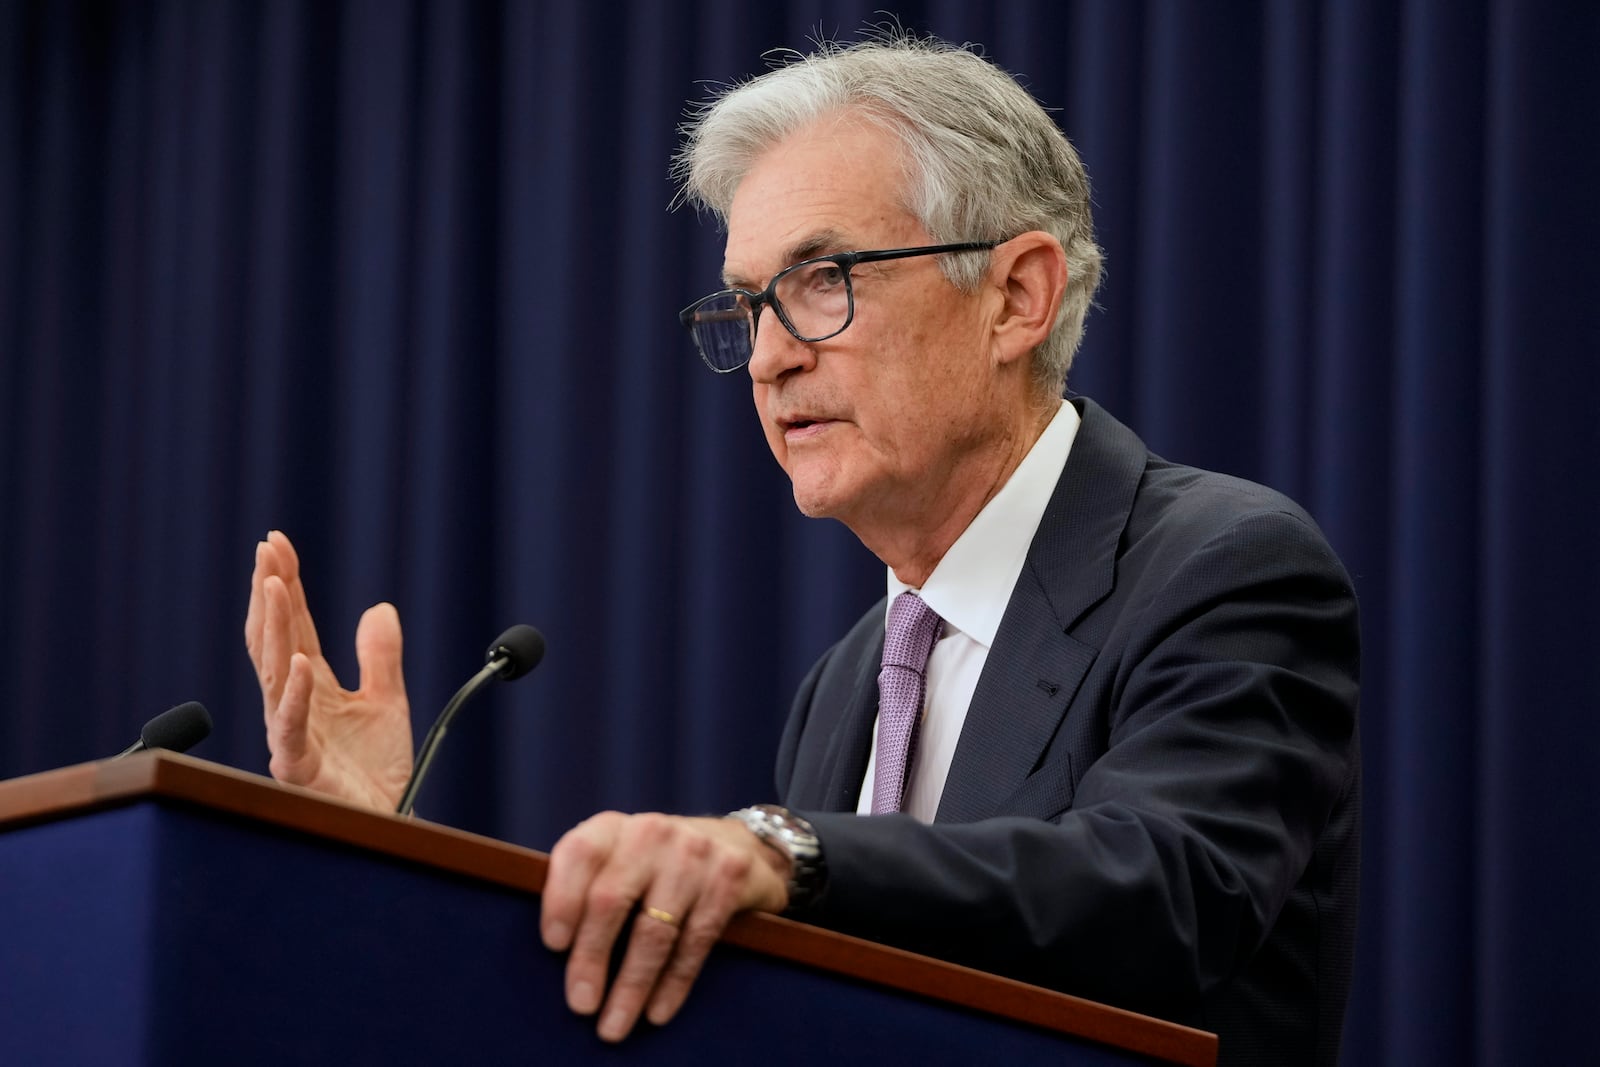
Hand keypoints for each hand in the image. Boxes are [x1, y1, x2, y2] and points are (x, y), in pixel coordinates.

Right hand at [244, 530, 413, 810]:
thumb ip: (381, 657)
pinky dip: (296, 693)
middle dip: (271, 593)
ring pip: (274, 672)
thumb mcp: (387, 701)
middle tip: (267, 549)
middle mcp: (292, 703)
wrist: (389, 822)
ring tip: (276, 583)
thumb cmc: (377, 771)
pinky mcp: (298, 764)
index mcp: (311, 685)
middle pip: (275, 638)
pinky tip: (302, 661)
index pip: (294, 624)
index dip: (287, 582)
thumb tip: (380, 607)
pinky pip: (290, 724)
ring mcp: (290, 732)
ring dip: (275, 627)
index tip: (277, 540)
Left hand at [541, 812, 790, 1040]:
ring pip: (655, 930)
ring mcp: (693, 854)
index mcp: (613, 827)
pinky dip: (674, 982)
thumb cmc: (655, 863)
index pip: (579, 854)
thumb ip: (588, 886)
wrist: (733, 844)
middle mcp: (651, 833)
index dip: (562, 898)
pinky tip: (657, 1011)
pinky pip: (696, 941)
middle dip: (591, 957)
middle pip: (611, 899)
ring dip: (632, 984)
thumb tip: (558, 953)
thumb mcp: (619, 857)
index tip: (553, 945)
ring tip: (615, 1024)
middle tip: (581, 1004)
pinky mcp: (728, 878)